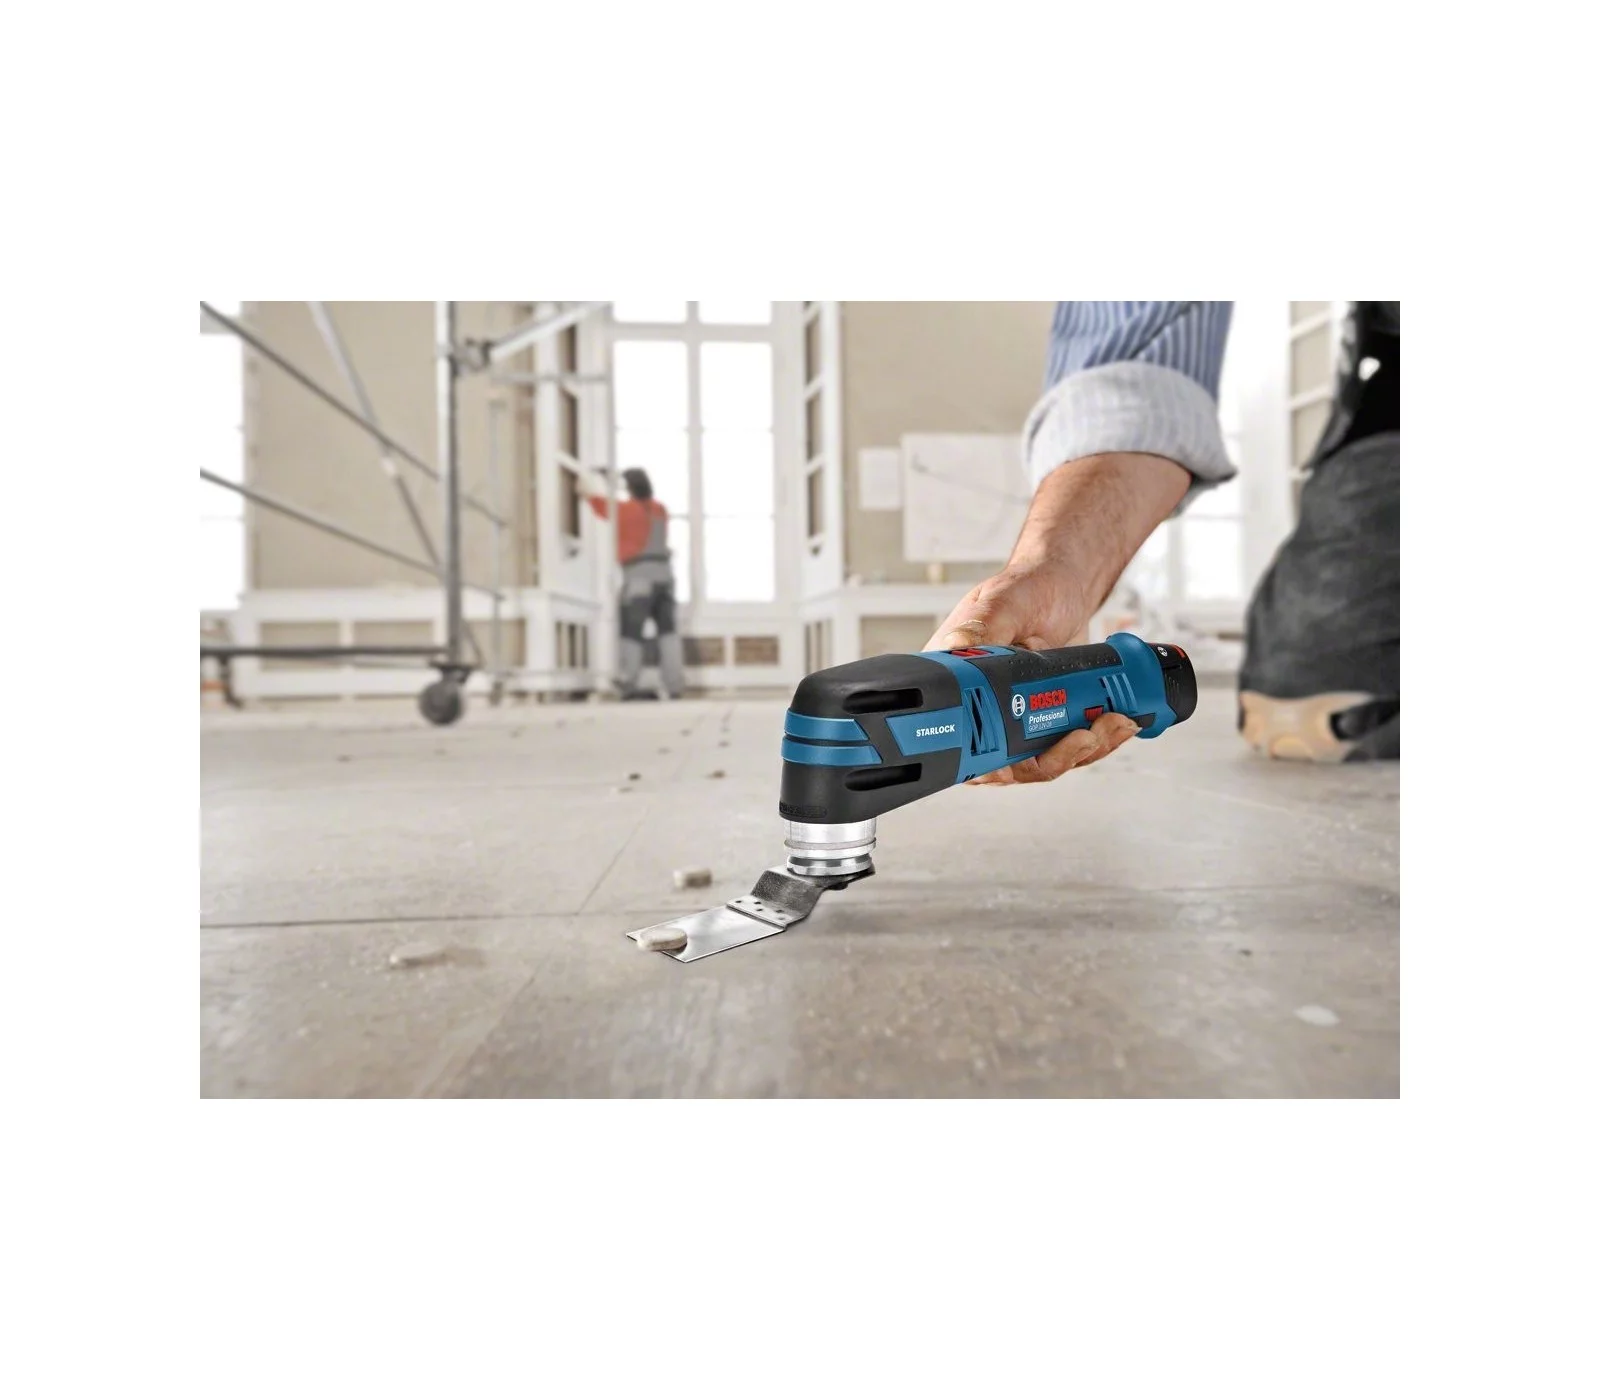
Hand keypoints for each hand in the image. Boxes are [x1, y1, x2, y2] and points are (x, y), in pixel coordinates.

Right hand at [922, 451, 1189, 785]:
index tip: (1026, 759)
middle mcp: (986, 708)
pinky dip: (1099, 740)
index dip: (995, 764)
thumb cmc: (1025, 588)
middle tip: (1084, 735)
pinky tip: (1118, 721)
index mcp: (959, 686)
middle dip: (1055, 758)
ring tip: (1112, 722)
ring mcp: (1020, 717)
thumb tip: (958, 653)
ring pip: (1047, 760)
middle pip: (1011, 764)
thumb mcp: (999, 603)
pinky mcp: (1051, 719)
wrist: (1064, 587)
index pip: (964, 745)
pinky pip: (1072, 746)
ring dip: (1085, 750)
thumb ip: (979, 628)